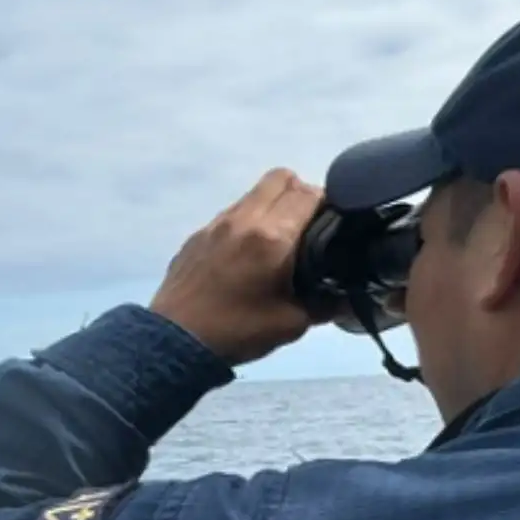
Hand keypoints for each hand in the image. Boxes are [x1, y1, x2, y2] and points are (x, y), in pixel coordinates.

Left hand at [149, 167, 325, 365]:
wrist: (175, 342)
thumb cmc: (236, 332)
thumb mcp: (291, 324)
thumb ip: (325, 303)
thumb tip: (344, 295)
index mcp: (271, 237)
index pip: (309, 193)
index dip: (328, 202)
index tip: (334, 222)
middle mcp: (243, 220)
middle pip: (281, 178)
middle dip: (301, 193)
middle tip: (308, 224)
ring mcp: (216, 224)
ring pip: (253, 193)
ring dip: (272, 205)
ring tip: (278, 239)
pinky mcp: (197, 235)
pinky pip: (230, 213)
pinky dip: (247, 221)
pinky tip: (247, 253)